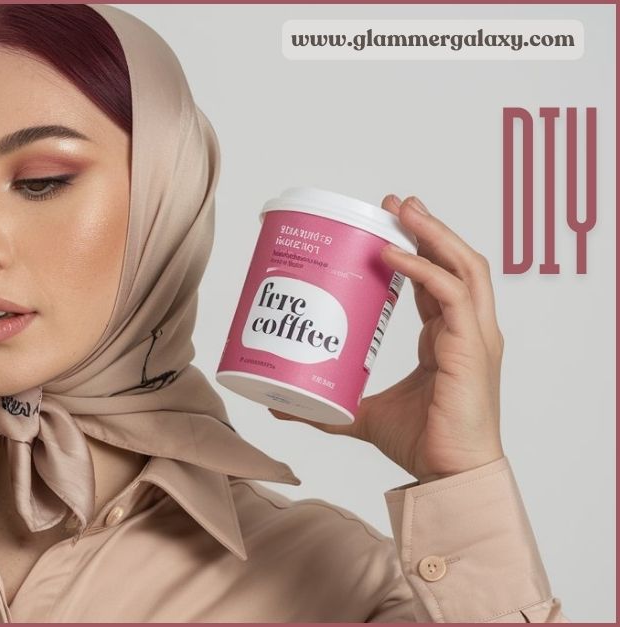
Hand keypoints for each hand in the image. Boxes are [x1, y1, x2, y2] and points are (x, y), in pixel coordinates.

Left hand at [269, 195, 505, 483]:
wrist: (446, 475)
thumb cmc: (420, 443)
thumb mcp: (360, 414)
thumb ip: (324, 407)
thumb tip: (276, 406)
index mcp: (449, 339)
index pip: (436, 281)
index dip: (416, 251)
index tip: (384, 227)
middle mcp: (467, 331)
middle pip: (456, 262)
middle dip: (427, 227)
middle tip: (394, 203)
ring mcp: (475, 336)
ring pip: (463, 267)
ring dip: (433, 233)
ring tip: (403, 210)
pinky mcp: (472, 348)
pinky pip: (450, 294)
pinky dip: (422, 269)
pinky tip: (392, 255)